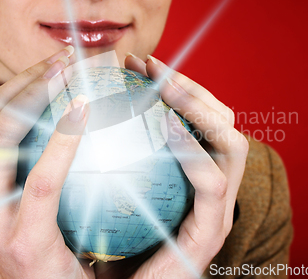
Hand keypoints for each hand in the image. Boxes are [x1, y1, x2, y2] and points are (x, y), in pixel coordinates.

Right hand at [0, 47, 93, 278]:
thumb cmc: (62, 246)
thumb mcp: (50, 199)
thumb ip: (51, 161)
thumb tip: (87, 112)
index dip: (19, 81)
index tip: (59, 60)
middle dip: (25, 79)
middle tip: (68, 59)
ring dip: (34, 95)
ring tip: (74, 74)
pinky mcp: (21, 241)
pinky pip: (40, 180)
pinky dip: (60, 139)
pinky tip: (84, 112)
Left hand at [124, 54, 248, 277]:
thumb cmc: (107, 245)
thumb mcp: (107, 188)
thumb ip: (108, 153)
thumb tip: (76, 107)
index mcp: (194, 174)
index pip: (200, 117)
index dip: (175, 84)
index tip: (137, 62)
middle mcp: (214, 187)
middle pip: (223, 121)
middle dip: (189, 85)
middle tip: (148, 64)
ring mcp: (218, 209)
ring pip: (230, 143)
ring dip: (198, 107)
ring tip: (163, 86)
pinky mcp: (211, 231)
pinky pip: (211, 182)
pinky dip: (193, 149)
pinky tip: (165, 126)